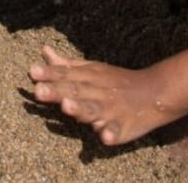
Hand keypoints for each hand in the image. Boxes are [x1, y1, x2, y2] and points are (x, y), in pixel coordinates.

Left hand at [29, 45, 169, 145]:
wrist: (154, 92)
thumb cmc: (115, 82)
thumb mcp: (91, 70)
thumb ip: (65, 66)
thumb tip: (43, 51)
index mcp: (88, 77)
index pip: (65, 75)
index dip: (48, 74)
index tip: (32, 72)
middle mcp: (96, 92)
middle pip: (74, 91)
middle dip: (57, 91)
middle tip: (38, 91)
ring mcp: (109, 109)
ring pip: (92, 110)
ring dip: (80, 108)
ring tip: (67, 107)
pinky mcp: (122, 127)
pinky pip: (115, 130)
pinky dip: (111, 133)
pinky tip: (104, 136)